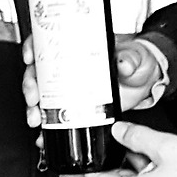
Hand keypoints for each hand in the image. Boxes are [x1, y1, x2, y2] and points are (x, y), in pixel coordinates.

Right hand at [20, 34, 165, 126]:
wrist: (146, 80)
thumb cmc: (138, 61)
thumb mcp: (134, 56)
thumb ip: (129, 60)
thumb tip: (123, 63)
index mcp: (78, 47)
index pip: (47, 42)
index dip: (33, 48)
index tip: (30, 58)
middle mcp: (70, 66)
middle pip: (38, 71)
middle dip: (30, 85)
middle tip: (33, 97)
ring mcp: (71, 86)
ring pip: (42, 94)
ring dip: (34, 107)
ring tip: (35, 118)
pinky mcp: (77, 105)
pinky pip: (55, 114)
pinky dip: (46, 125)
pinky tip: (42, 133)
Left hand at [73, 122, 176, 176]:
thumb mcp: (164, 146)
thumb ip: (137, 136)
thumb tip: (119, 130)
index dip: (78, 173)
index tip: (63, 167)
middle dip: (100, 163)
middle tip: (86, 148)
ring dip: (123, 161)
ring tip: (120, 140)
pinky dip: (139, 165)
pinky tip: (144, 149)